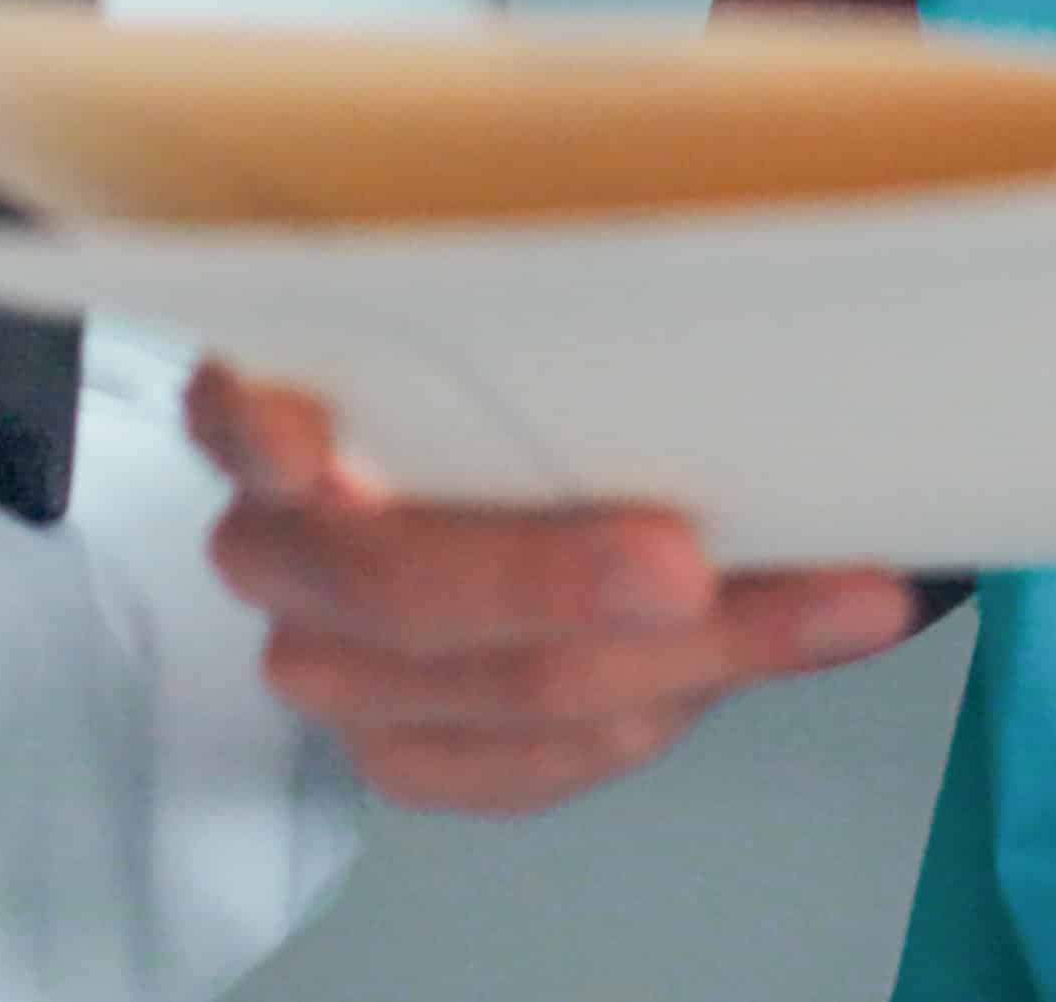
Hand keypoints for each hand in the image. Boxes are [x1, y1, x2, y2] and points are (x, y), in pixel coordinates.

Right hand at [192, 364, 929, 811]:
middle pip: (399, 589)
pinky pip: (541, 766)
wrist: (520, 539)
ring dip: (682, 655)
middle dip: (555, 580)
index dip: (266, 433)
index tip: (312, 443)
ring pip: (507, 690)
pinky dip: (665, 712)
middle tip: (687, 559)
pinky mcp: (402, 756)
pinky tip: (750, 657)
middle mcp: (281, 551)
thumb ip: (546, 342)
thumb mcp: (525, 350)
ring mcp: (330, 669)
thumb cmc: (508, 425)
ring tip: (821, 605)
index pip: (235, 420)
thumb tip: (707, 288)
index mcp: (277, 420)